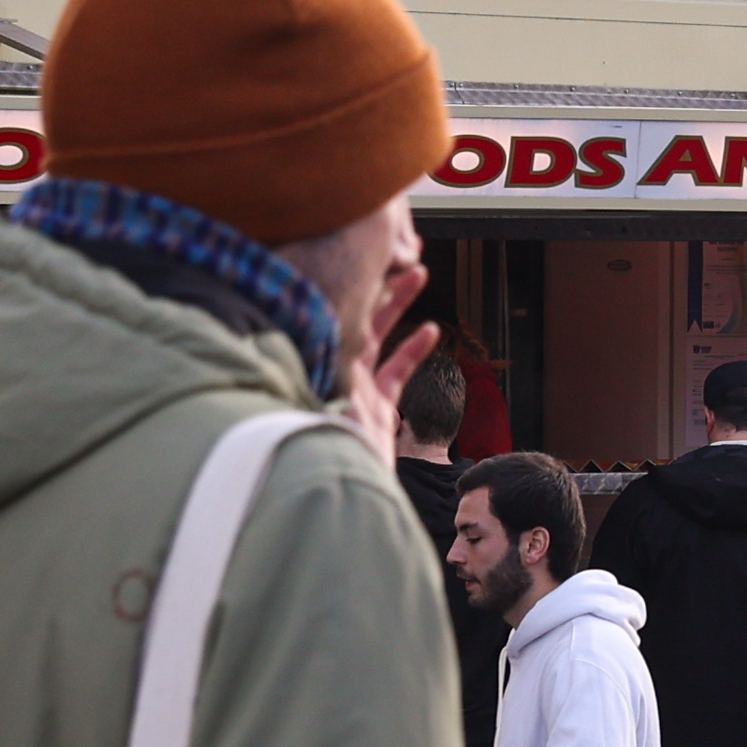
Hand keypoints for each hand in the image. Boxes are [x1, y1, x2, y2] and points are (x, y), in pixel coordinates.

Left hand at [334, 265, 440, 459]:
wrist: (343, 494)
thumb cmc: (323, 454)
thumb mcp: (322, 409)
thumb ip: (329, 379)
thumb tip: (315, 340)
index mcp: (317, 363)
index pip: (325, 311)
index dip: (339, 281)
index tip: (354, 253)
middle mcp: (331, 370)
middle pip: (350, 313)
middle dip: (371, 281)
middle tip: (390, 252)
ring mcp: (353, 386)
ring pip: (376, 334)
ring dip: (397, 304)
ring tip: (416, 275)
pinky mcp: (375, 407)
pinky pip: (396, 370)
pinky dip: (414, 348)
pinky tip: (431, 330)